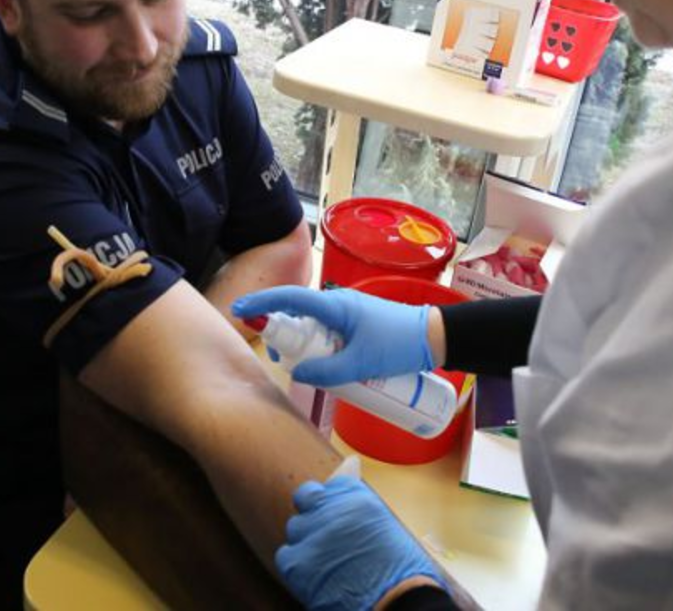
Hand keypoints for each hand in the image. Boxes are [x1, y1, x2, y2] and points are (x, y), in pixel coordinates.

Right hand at [232, 286, 431, 385]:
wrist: (434, 338)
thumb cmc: (399, 345)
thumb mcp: (361, 363)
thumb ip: (327, 371)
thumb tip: (297, 373)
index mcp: (335, 306)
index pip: (290, 298)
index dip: (262, 303)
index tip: (239, 311)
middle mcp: (337, 304)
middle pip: (297, 314)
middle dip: (283, 334)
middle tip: (281, 360)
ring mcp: (347, 312)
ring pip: (313, 326)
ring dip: (303, 344)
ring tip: (306, 369)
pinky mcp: (355, 323)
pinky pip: (327, 332)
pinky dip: (319, 346)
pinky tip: (325, 367)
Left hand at [276, 475, 445, 610]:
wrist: (395, 604)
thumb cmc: (401, 573)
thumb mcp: (387, 526)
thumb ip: (360, 506)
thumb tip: (349, 468)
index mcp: (358, 498)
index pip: (330, 484)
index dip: (330, 500)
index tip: (333, 510)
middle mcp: (332, 510)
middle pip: (306, 497)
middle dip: (312, 511)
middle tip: (323, 532)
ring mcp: (312, 534)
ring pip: (295, 527)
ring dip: (306, 540)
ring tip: (326, 561)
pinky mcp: (296, 561)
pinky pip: (285, 555)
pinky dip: (296, 566)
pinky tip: (315, 576)